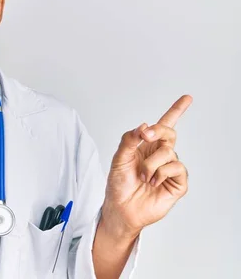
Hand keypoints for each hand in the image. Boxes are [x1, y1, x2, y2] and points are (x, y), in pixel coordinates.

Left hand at [101, 95, 192, 238]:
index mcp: (147, 146)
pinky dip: (161, 173)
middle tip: (145, 136)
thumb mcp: (118, 158)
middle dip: (158, 131)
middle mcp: (160, 154)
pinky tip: (153, 182)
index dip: (176, 111)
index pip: (164, 126)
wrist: (120, 208)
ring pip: (168, 151)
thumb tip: (144, 126)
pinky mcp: (177, 183)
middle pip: (168, 133)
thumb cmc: (119, 184)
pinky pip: (176, 168)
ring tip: (143, 177)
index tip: (187, 98)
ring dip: (151, 163)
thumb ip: (129, 140)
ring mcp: (170, 168)